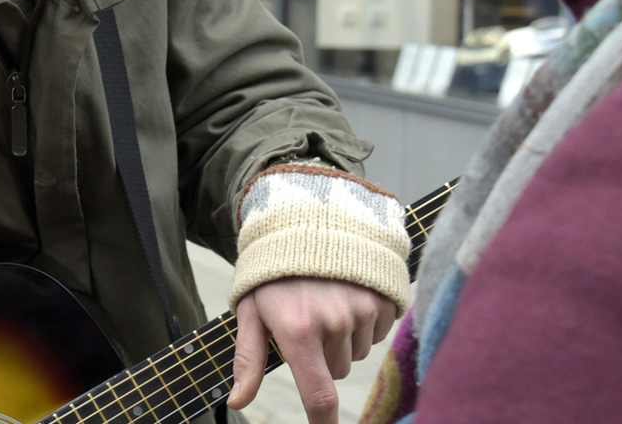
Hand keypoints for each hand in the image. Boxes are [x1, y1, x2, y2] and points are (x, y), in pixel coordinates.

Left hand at [224, 277, 397, 423]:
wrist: (307, 219)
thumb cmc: (271, 272)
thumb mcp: (251, 310)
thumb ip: (248, 359)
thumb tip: (238, 401)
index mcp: (298, 330)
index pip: (319, 395)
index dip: (324, 422)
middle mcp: (334, 322)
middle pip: (336, 372)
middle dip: (322, 356)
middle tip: (307, 321)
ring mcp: (363, 309)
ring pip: (356, 353)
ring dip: (342, 339)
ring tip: (325, 303)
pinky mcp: (384, 298)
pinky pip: (377, 333)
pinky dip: (363, 322)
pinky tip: (345, 296)